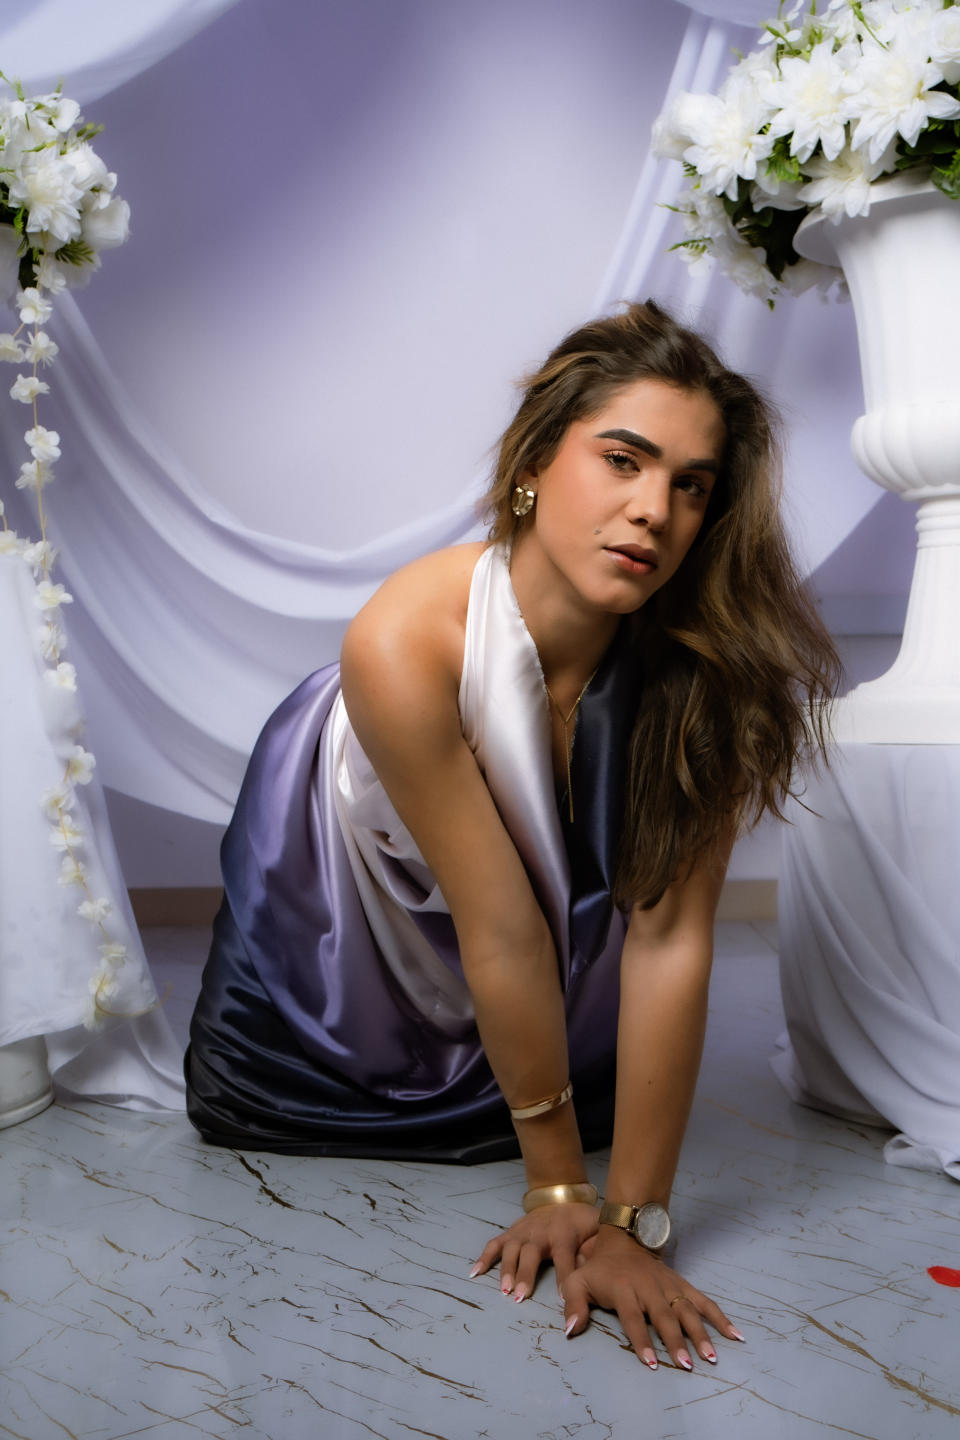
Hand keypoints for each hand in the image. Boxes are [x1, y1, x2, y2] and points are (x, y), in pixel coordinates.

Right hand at [470, 1202, 598, 1302]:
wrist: (560, 1196)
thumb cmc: (580, 1220)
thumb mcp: (596, 1228)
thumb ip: (597, 1247)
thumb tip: (596, 1268)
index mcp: (563, 1235)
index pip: (565, 1258)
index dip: (565, 1277)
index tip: (564, 1298)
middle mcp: (540, 1233)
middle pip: (531, 1255)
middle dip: (526, 1275)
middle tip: (521, 1297)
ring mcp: (522, 1232)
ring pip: (511, 1250)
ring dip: (506, 1270)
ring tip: (504, 1290)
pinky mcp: (511, 1233)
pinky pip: (494, 1244)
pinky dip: (484, 1258)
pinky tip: (475, 1273)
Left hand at [563, 1226, 742, 1369]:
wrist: (623, 1238)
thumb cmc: (599, 1267)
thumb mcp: (578, 1281)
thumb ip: (574, 1306)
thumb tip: (570, 1331)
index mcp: (624, 1290)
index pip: (633, 1318)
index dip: (642, 1340)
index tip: (652, 1362)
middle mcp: (649, 1288)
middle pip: (665, 1317)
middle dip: (676, 1341)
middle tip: (688, 1365)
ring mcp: (668, 1286)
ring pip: (687, 1310)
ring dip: (700, 1333)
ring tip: (711, 1357)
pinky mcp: (681, 1285)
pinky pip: (703, 1301)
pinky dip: (719, 1317)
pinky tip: (734, 1334)